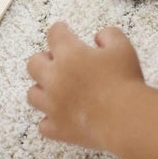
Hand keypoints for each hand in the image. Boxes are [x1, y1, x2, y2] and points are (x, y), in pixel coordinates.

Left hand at [26, 21, 145, 149]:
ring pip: (33, 94)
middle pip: (33, 64)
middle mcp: (54, 78)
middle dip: (43, 60)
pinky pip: (44, 125)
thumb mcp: (122, 47)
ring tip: (56, 89)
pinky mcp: (58, 128)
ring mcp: (52, 105)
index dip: (59, 30)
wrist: (124, 118)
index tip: (62, 30)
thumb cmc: (124, 80)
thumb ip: (109, 35)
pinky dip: (51, 120)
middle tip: (58, 62)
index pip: (55, 34)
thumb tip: (98, 38)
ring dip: (42, 89)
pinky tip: (61, 116)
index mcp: (69, 54)